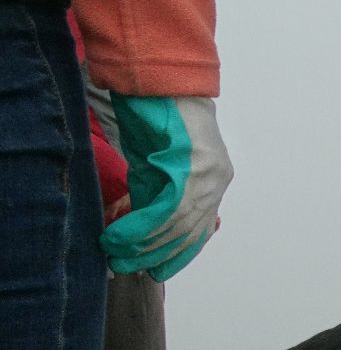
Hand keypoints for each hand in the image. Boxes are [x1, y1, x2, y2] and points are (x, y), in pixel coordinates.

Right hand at [102, 95, 232, 280]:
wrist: (161, 77)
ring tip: (115, 253)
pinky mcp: (194, 167)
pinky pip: (169, 210)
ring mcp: (209, 175)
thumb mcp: (154, 163)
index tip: (156, 271)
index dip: (177, 254)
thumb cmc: (155, 116)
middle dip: (155, 255)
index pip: (199, 230)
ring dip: (143, 244)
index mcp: (214, 181)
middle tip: (126, 268)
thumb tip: (134, 225)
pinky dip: (142, 226)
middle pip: (189, 233)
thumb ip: (152, 193)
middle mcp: (217, 181)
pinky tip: (119, 235)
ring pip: (178, 226)